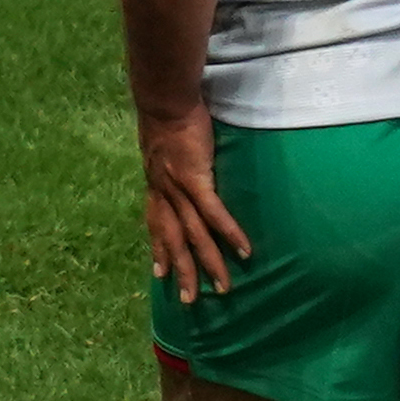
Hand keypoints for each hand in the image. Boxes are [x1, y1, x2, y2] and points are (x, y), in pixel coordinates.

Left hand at [139, 103, 250, 302]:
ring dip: (209, 263)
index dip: (158, 250)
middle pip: (173, 240)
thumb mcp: (164, 144)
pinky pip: (214, 213)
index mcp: (156, 185)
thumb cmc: (168, 115)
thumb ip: (170, 160)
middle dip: (182, 271)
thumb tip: (180, 162)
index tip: (160, 273)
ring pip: (194, 235)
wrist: (164, 99)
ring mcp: (178, 188)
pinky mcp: (196, 179)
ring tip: (222, 288)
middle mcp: (163, 193)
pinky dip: (229, 233)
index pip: (155, 225)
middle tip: (189, 301)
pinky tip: (244, 251)